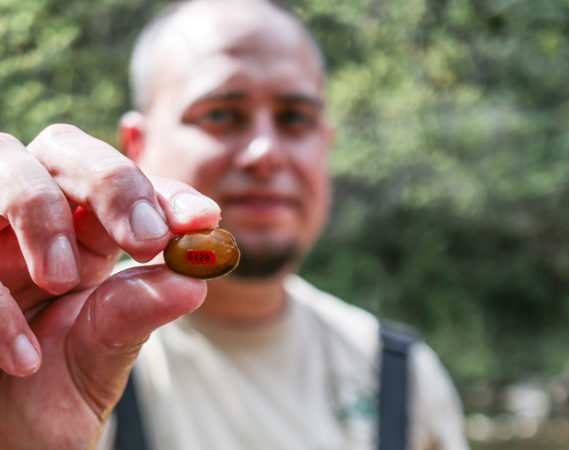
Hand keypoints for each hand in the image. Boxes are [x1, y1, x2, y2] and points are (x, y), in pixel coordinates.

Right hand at [0, 124, 218, 446]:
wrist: (4, 438)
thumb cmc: (54, 388)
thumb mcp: (104, 351)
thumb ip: (140, 311)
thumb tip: (195, 280)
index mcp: (88, 235)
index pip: (129, 186)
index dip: (165, 192)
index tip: (204, 218)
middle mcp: (38, 222)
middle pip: (65, 148)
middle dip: (112, 181)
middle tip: (147, 238)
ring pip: (7, 163)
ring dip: (41, 211)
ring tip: (63, 279)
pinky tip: (25, 357)